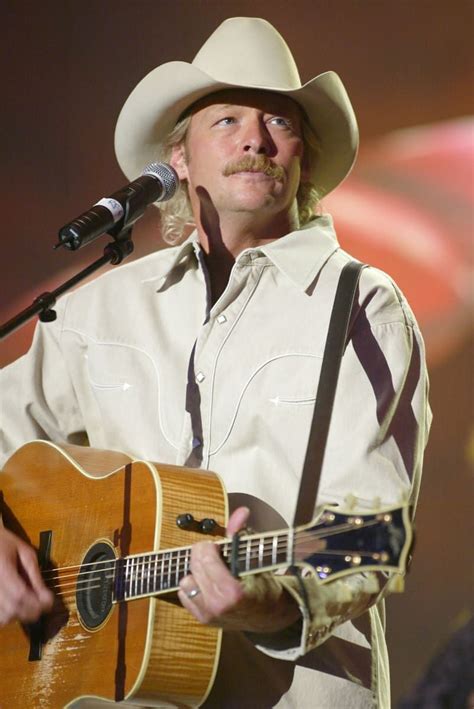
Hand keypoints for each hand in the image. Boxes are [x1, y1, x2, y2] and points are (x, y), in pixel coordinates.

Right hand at [0, 526, 53, 626]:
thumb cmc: (7, 544)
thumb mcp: (25, 553)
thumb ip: (35, 574)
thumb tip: (47, 596)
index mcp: (3, 569)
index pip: (20, 595)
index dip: (36, 604)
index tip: (50, 603)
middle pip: (11, 610)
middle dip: (30, 612)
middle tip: (42, 607)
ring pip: (2, 618)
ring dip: (18, 616)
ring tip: (28, 606)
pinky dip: (7, 616)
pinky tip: (14, 606)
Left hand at [178, 507, 300, 632]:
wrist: (268, 615)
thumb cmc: (262, 583)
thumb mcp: (255, 557)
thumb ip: (243, 533)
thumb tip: (242, 511)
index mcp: (232, 593)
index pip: (206, 560)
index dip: (209, 547)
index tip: (216, 545)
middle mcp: (217, 606)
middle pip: (194, 567)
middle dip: (202, 554)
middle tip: (213, 552)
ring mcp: (208, 614)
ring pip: (185, 581)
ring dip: (195, 571)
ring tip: (210, 569)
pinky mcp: (202, 619)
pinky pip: (183, 594)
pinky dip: (192, 584)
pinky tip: (206, 581)